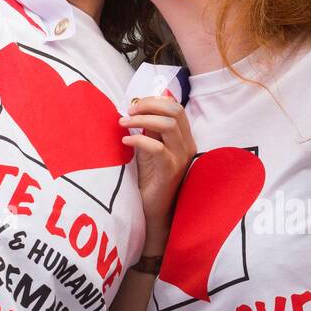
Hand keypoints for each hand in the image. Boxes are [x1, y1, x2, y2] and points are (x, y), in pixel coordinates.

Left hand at [119, 96, 195, 251]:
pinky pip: (158, 148)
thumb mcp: (149, 148)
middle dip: (149, 105)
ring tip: (123, 123)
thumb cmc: (150, 178)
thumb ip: (149, 129)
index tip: (133, 104)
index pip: (175, 107)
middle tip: (128, 111)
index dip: (154, 101)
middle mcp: (187, 145)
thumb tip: (138, 107)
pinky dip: (139, 140)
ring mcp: (181, 158)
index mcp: (183, 138)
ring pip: (168, 125)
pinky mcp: (170, 171)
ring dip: (142, 119)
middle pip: (175, 111)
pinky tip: (125, 141)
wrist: (153, 210)